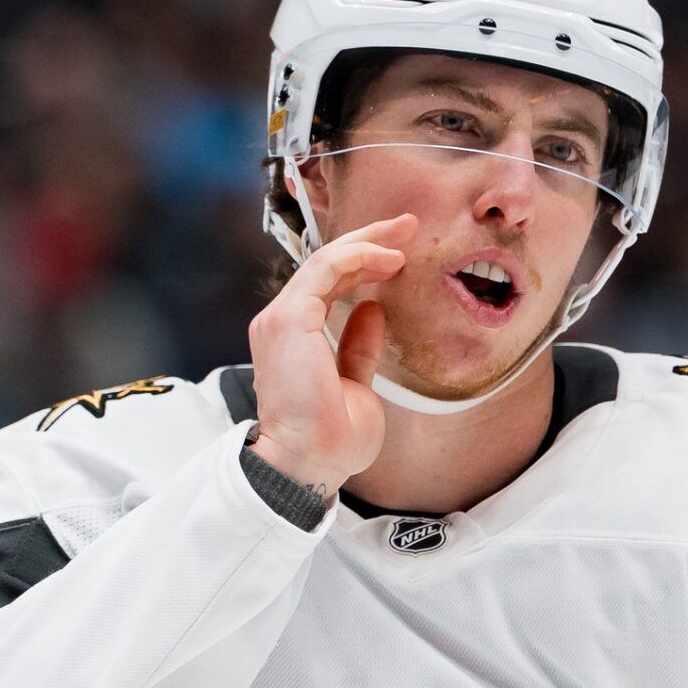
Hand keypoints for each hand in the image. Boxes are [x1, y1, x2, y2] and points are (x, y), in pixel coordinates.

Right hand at [246, 214, 416, 496]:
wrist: (311, 462)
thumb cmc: (331, 438)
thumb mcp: (355, 384)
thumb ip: (358, 346)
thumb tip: (373, 312)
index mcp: (293, 338)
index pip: (328, 285)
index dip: (364, 262)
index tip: (399, 253)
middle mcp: (281, 323)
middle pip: (326, 265)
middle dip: (369, 239)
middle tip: (407, 225)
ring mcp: (280, 319)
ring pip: (324, 260)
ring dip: (367, 241)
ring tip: (404, 233)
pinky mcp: (288, 320)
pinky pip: (324, 271)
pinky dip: (357, 257)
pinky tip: (387, 258)